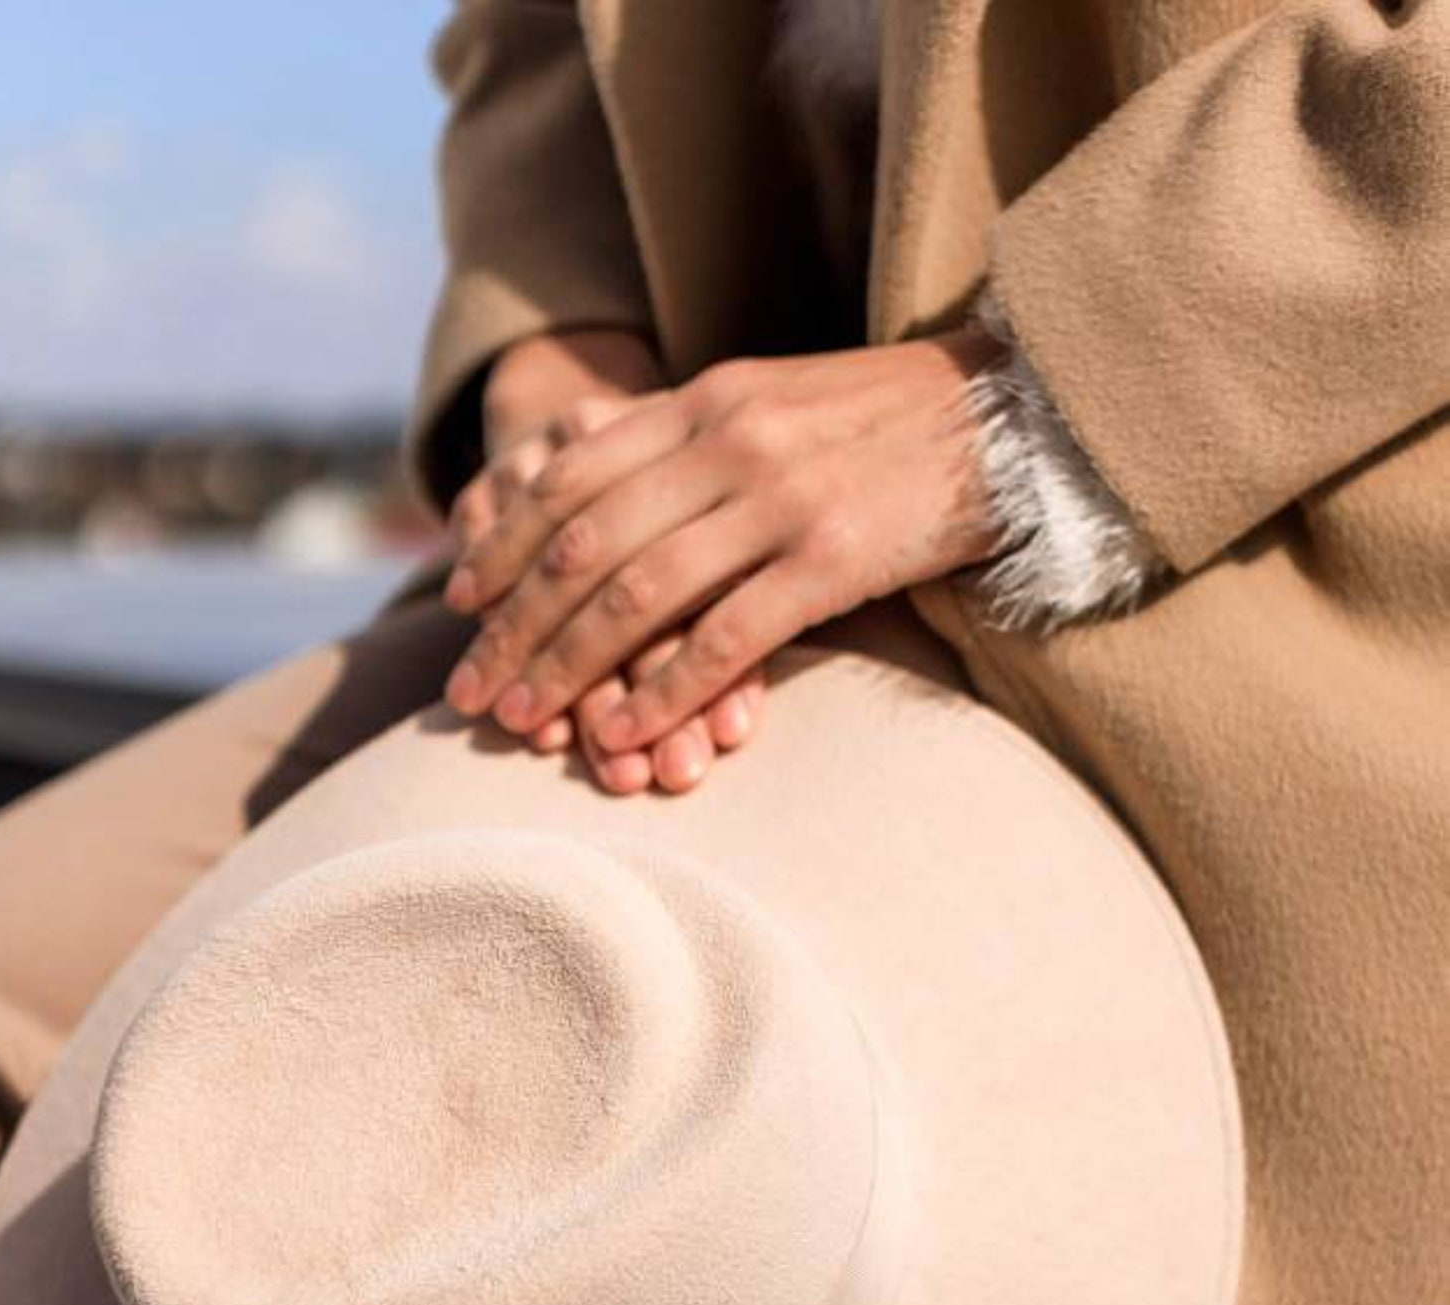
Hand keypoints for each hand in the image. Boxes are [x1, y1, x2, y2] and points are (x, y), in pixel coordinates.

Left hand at [440, 332, 1002, 758]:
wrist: (1014, 417)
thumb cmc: (889, 427)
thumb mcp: (776, 406)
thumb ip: (692, 443)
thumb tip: (602, 491)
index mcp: (705, 401)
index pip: (568, 475)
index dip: (501, 541)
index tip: (458, 600)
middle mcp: (727, 441)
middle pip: (583, 542)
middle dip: (511, 624)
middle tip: (466, 692)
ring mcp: (778, 499)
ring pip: (637, 593)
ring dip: (566, 667)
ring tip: (521, 723)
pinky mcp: (831, 558)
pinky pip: (723, 638)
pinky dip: (663, 692)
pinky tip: (623, 733)